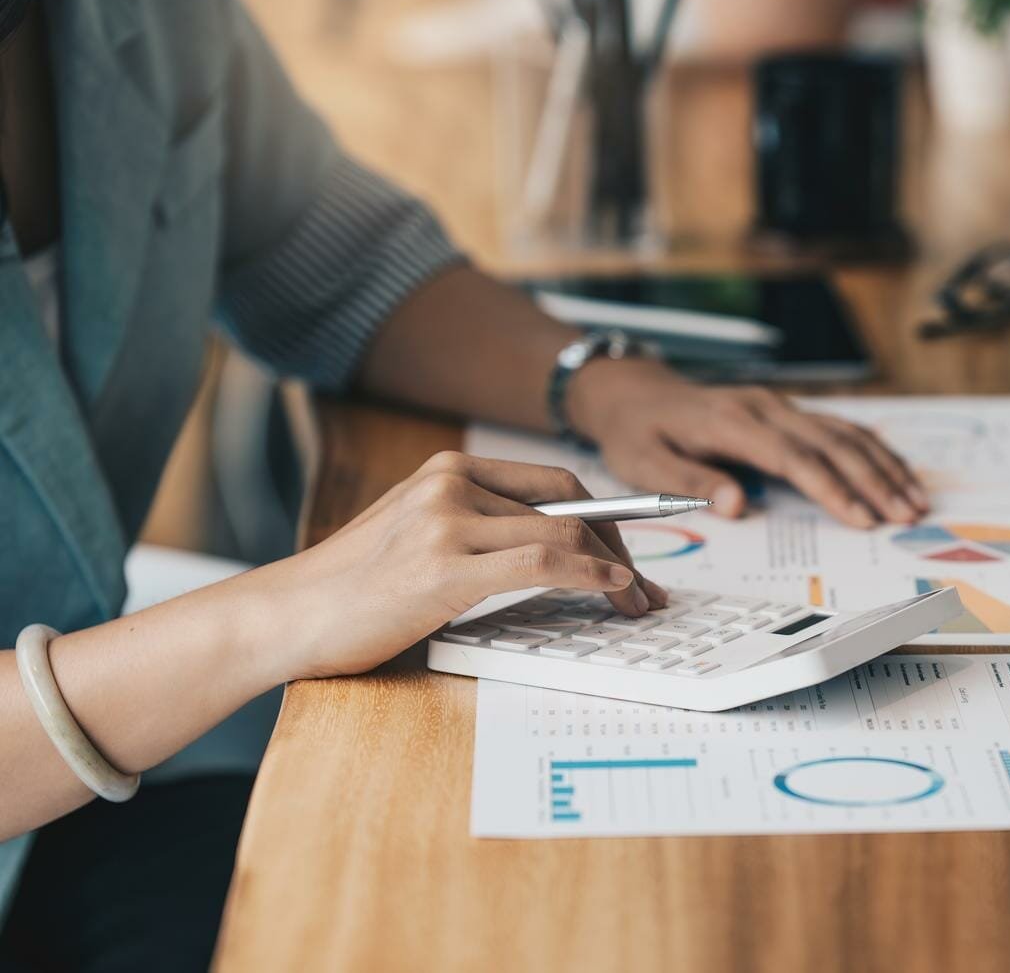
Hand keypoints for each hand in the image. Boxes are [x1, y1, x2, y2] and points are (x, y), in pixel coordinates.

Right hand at [244, 452, 668, 678]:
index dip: (609, 517)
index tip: (638, 549)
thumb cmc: (355, 589)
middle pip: (571, 502)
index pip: (555, 482)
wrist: (286, 616)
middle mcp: (451, 482)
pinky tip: (613, 590)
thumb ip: (481, 528)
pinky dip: (591, 574)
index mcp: (450, 469)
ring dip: (616, 571)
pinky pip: (543, 560)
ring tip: (636, 604)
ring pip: (564, 531)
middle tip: (647, 588)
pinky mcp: (444, 566)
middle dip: (623, 544)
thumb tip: (559, 546)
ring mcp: (447, 520)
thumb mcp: (422, 537)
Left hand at [566, 360, 929, 528]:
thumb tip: (739, 505)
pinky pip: (839, 427)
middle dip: (875, 482)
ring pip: (845, 433)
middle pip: (834, 444)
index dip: (833, 490)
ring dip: (884, 467)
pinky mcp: (787, 411)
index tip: (863, 520)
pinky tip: (898, 472)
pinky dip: (873, 450)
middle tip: (907, 517)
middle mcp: (766, 408)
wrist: (635, 393)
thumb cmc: (639, 433)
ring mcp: (781, 406)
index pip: (795, 459)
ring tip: (915, 501)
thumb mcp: (645, 464)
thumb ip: (692, 483)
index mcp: (734, 423)